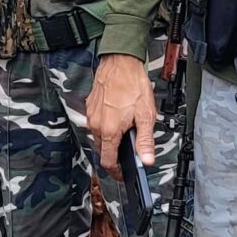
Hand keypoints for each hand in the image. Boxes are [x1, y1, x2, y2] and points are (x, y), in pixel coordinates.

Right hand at [88, 53, 156, 175]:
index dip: (116, 171)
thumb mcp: (146, 115)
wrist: (120, 62)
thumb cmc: (132, 84)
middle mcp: (96, 125)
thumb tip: (146, 160)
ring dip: (110, 139)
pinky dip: (106, 126)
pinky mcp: (90, 107)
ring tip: (126, 130)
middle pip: (103, 149)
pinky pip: (97, 123)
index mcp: (109, 131)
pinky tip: (118, 117)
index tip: (122, 174)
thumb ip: (145, 141)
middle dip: (115, 154)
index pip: (107, 161)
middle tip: (129, 151)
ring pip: (99, 136)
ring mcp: (91, 115)